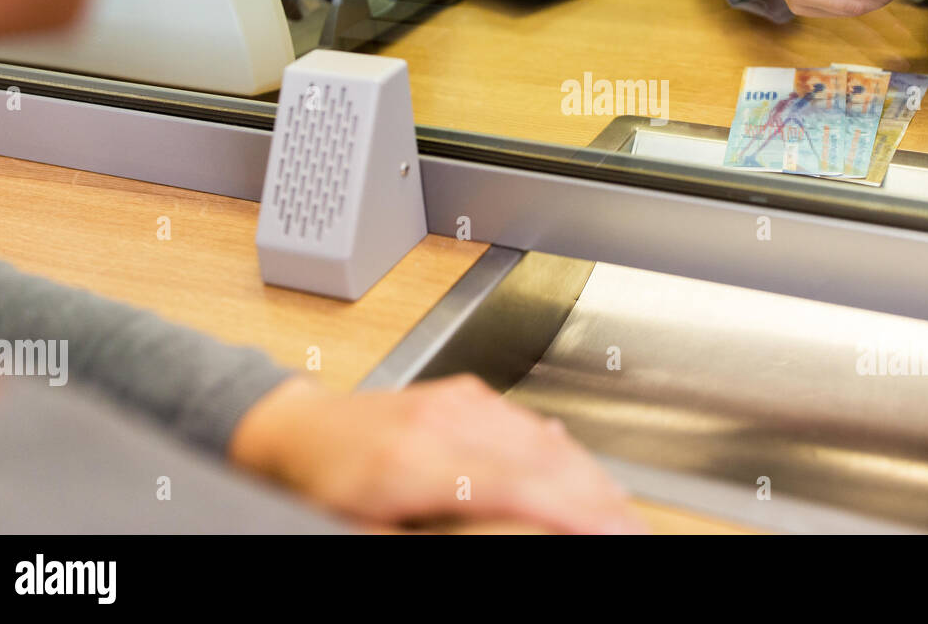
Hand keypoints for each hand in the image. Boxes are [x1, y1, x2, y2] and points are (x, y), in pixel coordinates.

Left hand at [229, 375, 647, 534]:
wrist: (297, 433)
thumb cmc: (325, 491)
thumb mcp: (375, 534)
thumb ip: (451, 534)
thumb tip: (523, 525)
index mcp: (416, 461)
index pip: (521, 484)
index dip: (578, 509)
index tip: (616, 531)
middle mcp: (442, 421)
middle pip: (545, 457)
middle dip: (598, 496)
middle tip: (630, 528)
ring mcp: (456, 401)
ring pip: (545, 436)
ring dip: (588, 476)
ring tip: (616, 511)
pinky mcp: (464, 393)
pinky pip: (527, 421)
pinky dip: (563, 451)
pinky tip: (580, 472)